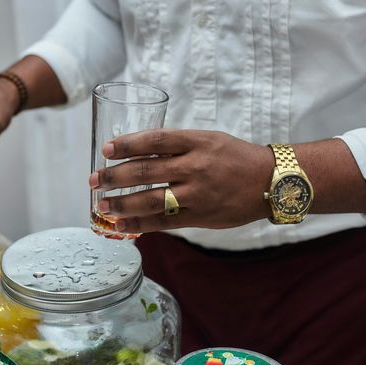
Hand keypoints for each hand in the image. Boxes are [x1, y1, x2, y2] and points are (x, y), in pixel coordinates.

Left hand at [89, 129, 274, 232]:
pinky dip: (141, 224)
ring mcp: (198, 194)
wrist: (271, 181)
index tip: (106, 149)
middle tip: (94, 180)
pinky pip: (165, 222)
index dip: (127, 145)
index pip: (154, 141)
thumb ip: (176, 146)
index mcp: (196, 142)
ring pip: (152, 200)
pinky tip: (122, 225)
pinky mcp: (201, 216)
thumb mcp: (208, 139)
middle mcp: (195, 166)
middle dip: (114, 176)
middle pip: (146, 171)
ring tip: (102, 205)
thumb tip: (137, 153)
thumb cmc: (234, 157)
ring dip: (122, 204)